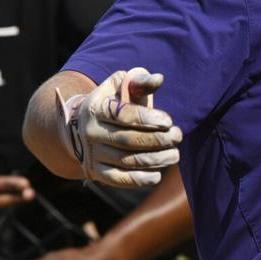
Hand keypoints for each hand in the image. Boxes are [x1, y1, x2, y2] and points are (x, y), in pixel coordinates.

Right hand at [57, 68, 182, 188]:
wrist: (82, 126)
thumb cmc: (113, 103)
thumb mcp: (121, 86)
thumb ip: (139, 81)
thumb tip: (159, 79)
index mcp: (96, 108)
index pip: (122, 114)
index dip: (148, 118)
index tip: (168, 121)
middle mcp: (91, 132)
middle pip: (128, 140)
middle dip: (158, 139)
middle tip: (177, 136)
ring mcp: (92, 154)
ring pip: (128, 161)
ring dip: (156, 160)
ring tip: (174, 154)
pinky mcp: (96, 172)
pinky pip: (120, 179)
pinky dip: (140, 180)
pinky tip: (157, 174)